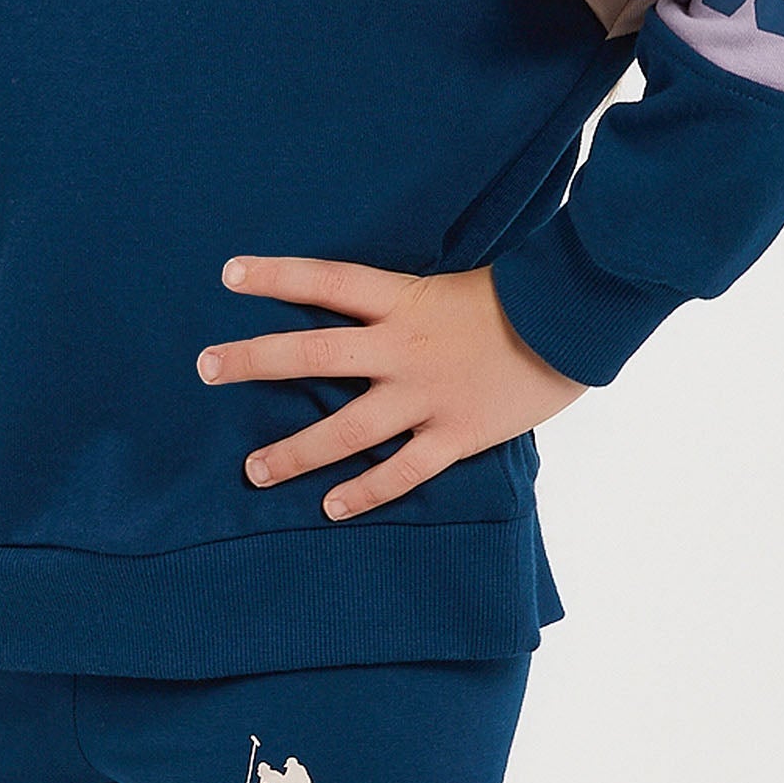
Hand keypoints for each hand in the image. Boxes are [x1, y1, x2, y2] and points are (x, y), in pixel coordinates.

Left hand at [196, 254, 588, 521]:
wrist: (578, 321)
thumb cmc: (523, 296)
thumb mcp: (457, 282)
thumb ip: (411, 300)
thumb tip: (372, 301)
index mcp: (403, 300)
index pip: (326, 280)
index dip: (276, 276)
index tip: (228, 273)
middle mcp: (402, 348)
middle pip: (311, 353)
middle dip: (253, 361)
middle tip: (205, 367)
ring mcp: (426, 396)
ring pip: (344, 429)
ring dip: (294, 452)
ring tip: (254, 470)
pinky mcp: (455, 434)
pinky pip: (401, 472)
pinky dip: (365, 493)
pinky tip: (330, 508)